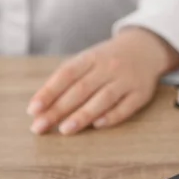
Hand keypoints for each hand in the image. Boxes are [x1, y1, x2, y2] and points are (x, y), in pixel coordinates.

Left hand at [27, 27, 178, 134]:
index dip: (48, 92)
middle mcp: (108, 67)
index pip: (66, 74)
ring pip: (103, 99)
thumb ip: (67, 79)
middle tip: (40, 127)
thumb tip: (41, 106)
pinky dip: (112, 116)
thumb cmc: (107, 60)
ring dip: (83, 115)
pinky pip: (126, 107)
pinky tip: (97, 126)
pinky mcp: (141, 93)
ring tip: (64, 130)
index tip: (33, 109)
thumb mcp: (88, 60)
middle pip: (80, 89)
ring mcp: (126, 80)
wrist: (145, 48)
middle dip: (58, 109)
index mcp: (91, 57)